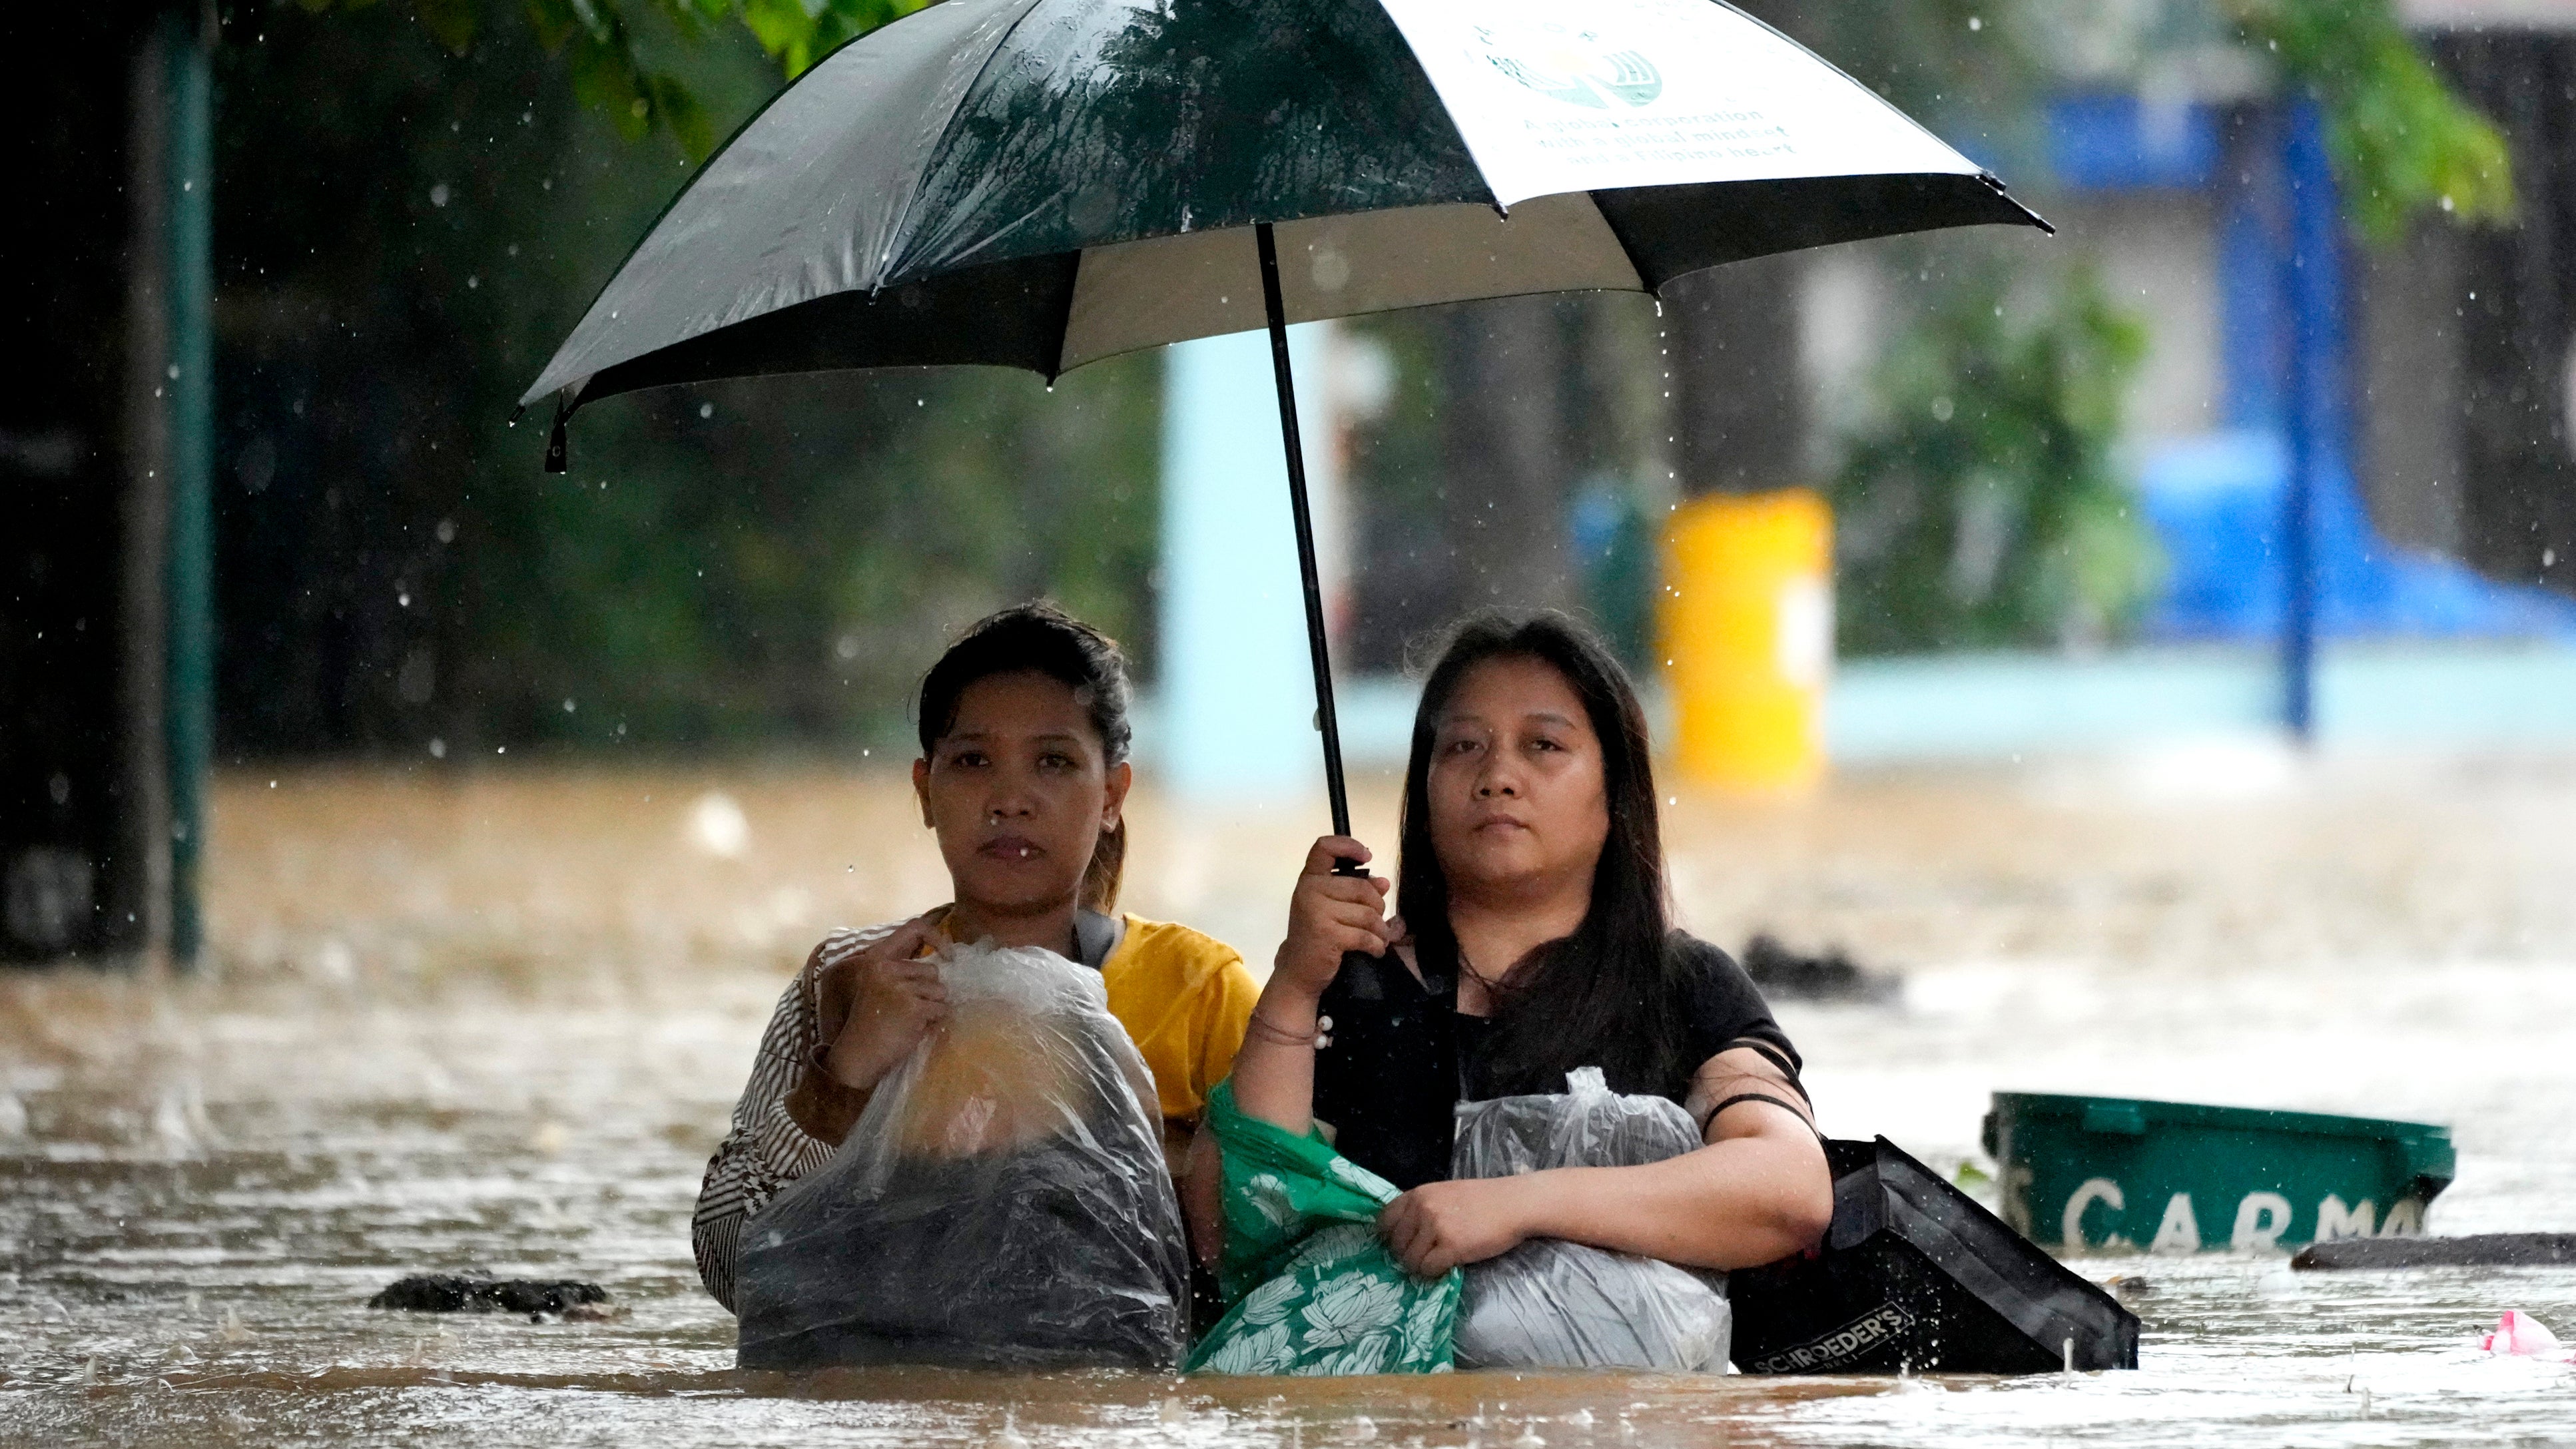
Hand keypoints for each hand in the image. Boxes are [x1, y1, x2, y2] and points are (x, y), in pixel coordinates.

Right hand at [813, 915, 948, 1092]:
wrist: (858, 1054)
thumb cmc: (870, 1021)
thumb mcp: (879, 984)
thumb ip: (900, 968)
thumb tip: (941, 956)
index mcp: (877, 958)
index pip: (915, 928)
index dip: (937, 937)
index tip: (949, 954)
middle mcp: (887, 968)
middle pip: (932, 971)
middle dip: (929, 991)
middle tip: (910, 1009)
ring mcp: (901, 987)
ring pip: (939, 991)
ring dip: (932, 1008)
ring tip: (911, 1019)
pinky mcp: (914, 1007)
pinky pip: (940, 1009)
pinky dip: (933, 1021)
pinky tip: (914, 1028)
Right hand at [1271, 836, 1400, 1001]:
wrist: (1298, 971)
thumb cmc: (1317, 936)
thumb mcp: (1334, 908)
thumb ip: (1357, 891)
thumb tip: (1384, 882)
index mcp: (1310, 879)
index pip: (1325, 847)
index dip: (1349, 846)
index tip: (1367, 857)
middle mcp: (1309, 890)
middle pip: (1362, 887)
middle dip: (1378, 906)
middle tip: (1377, 922)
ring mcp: (1316, 911)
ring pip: (1367, 912)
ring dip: (1380, 929)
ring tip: (1378, 938)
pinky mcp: (1326, 934)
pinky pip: (1365, 935)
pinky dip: (1376, 945)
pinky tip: (1375, 950)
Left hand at [1378, 1176, 1535, 1276]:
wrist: (1514, 1204)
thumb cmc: (1484, 1199)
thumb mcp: (1445, 1194)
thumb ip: (1423, 1208)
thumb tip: (1403, 1232)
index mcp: (1418, 1194)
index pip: (1385, 1220)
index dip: (1389, 1237)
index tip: (1400, 1245)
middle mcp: (1422, 1208)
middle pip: (1396, 1243)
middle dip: (1407, 1255)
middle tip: (1424, 1257)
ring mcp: (1435, 1227)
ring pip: (1410, 1259)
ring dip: (1421, 1266)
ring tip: (1438, 1262)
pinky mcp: (1450, 1247)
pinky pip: (1427, 1269)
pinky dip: (1434, 1273)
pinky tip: (1447, 1266)